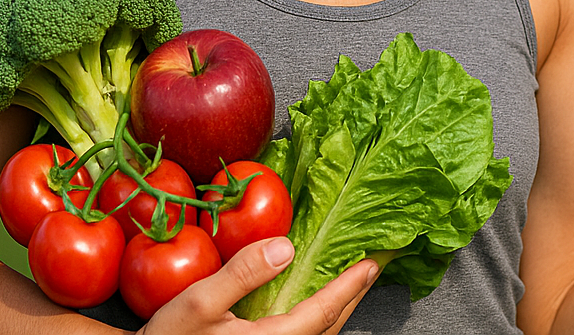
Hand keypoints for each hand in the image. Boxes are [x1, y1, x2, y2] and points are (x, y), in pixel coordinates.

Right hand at [138, 237, 378, 334]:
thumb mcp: (200, 301)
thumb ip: (243, 273)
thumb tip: (286, 247)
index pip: (323, 311)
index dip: (351, 285)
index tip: (373, 264)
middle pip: (329, 327)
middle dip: (352, 297)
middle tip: (372, 270)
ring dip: (337, 310)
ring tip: (349, 285)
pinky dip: (317, 320)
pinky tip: (313, 306)